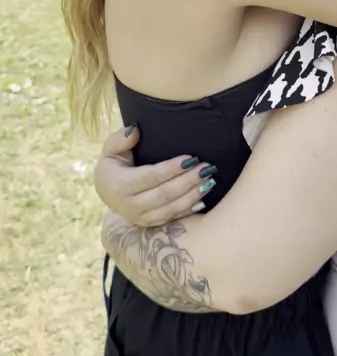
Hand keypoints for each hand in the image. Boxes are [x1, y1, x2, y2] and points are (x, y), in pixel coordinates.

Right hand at [94, 125, 216, 225]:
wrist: (107, 192)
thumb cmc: (113, 166)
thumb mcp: (110, 150)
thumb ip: (120, 139)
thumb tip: (136, 130)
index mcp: (119, 186)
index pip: (150, 177)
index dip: (171, 169)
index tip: (191, 158)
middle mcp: (129, 206)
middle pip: (164, 194)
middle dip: (188, 181)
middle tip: (206, 167)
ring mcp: (141, 218)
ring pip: (171, 208)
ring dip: (193, 194)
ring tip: (210, 180)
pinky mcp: (151, 225)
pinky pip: (173, 218)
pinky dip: (190, 209)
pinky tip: (204, 197)